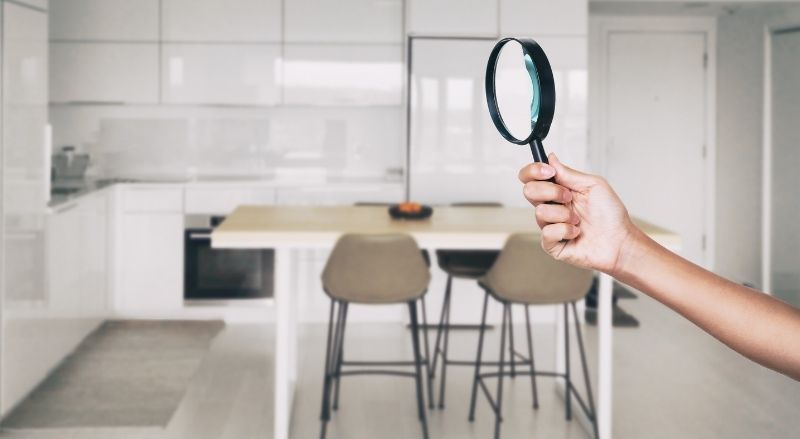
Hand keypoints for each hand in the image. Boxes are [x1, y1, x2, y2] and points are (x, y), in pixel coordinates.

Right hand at [518, 154, 640, 274]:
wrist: (620, 240)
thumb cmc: (610, 214)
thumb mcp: (593, 185)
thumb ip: (568, 173)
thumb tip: (550, 158)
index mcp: (558, 190)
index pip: (531, 177)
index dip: (533, 171)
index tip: (549, 171)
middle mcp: (551, 206)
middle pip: (529, 191)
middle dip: (551, 192)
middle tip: (569, 197)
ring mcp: (550, 225)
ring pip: (540, 212)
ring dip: (564, 214)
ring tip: (578, 220)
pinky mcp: (552, 244)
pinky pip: (547, 233)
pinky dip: (565, 230)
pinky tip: (576, 232)